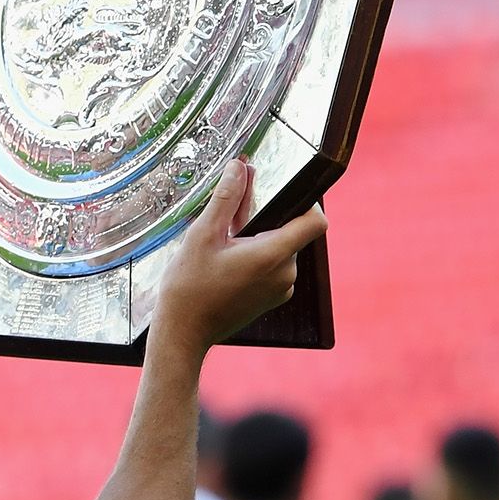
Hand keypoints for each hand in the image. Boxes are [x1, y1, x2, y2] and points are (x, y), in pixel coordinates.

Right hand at [154, 158, 327, 350]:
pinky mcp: (271, 298)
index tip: (283, 191)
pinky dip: (255, 254)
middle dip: (266, 215)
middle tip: (235, 205)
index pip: (315, 222)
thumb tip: (239, 167)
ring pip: (280, 248)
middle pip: (291, 231)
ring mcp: (280, 289)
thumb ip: (225, 199)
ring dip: (257, 235)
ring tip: (225, 234)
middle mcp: (285, 274)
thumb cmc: (190, 288)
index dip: (307, 202)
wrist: (183, 332)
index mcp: (273, 256)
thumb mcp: (203, 235)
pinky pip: (273, 266)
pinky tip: (227, 254)